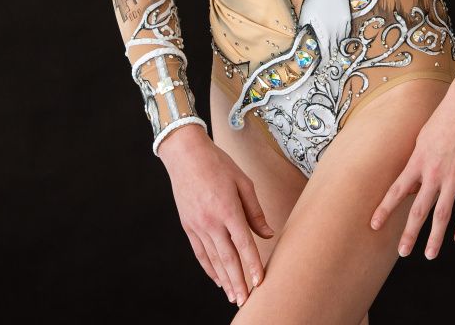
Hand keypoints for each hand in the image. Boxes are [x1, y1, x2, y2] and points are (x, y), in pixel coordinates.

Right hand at [156, 123, 273, 306]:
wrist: (185, 154)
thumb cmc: (218, 164)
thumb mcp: (243, 181)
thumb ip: (255, 210)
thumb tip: (268, 233)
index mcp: (228, 209)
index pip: (244, 244)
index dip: (253, 264)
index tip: (260, 281)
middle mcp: (211, 221)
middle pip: (228, 258)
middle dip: (238, 281)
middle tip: (246, 300)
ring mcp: (197, 225)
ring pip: (213, 259)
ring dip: (225, 279)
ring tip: (234, 296)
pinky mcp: (188, 226)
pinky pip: (200, 252)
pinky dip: (209, 268)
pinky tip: (217, 278)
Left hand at [298, 0, 351, 62]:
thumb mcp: (305, 16)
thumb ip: (306, 31)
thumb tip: (304, 44)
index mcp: (323, 32)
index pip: (323, 54)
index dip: (321, 64)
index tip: (318, 70)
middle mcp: (334, 31)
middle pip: (333, 51)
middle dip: (329, 61)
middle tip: (325, 68)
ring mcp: (342, 25)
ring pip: (340, 43)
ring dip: (336, 52)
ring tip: (333, 59)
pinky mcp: (347, 19)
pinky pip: (346, 34)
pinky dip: (343, 41)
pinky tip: (341, 45)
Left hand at [368, 82, 454, 258]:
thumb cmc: (444, 119)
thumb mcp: (422, 139)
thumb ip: (417, 164)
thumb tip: (410, 187)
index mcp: (418, 161)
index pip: (397, 190)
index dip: (385, 209)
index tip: (374, 225)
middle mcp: (433, 172)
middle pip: (418, 209)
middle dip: (409, 233)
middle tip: (403, 252)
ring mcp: (454, 177)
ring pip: (442, 214)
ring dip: (435, 237)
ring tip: (429, 254)